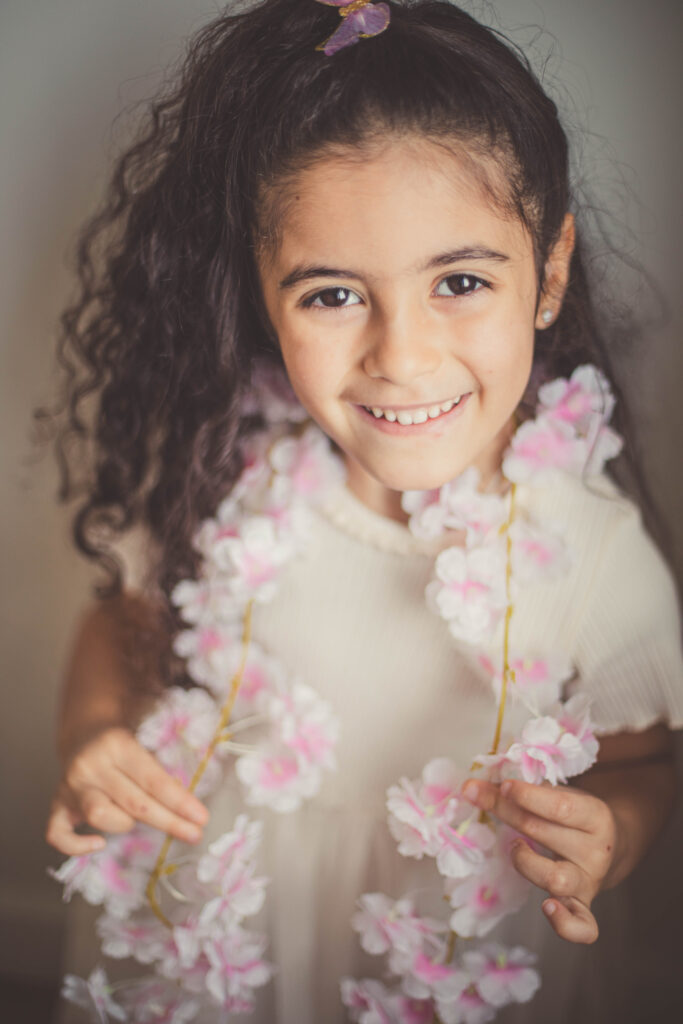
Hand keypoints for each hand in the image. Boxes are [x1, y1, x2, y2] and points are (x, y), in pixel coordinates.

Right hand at [46, 725, 208, 855]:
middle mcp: (92, 765)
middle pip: (134, 802)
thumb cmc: (122, 746)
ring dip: (125, 824)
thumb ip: (160, 772)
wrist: (84, 735)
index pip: (153, 780)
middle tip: (193, 834)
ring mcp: (71, 787)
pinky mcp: (57, 805)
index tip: (201, 818)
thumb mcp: (143, 746)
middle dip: (168, 821)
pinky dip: (77, 846)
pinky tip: (98, 844)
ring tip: (134, 819)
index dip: (179, 802)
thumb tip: (186, 806)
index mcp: (117, 745)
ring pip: (99, 816)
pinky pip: (58, 833)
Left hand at [462, 778, 619, 943]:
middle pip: (544, 834)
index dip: (528, 796)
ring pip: (555, 879)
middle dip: (505, 811)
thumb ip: (531, 791)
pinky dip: (565, 924)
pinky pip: (581, 926)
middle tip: (474, 794)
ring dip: (524, 860)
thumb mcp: (565, 795)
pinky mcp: (582, 905)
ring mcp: (589, 882)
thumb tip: (478, 787)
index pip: (560, 807)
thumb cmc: (576, 815)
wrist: (612, 846)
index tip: (503, 785)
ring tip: (515, 846)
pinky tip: (547, 908)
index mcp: (596, 816)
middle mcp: (596, 852)